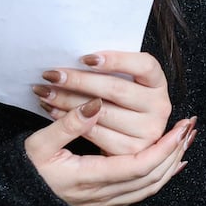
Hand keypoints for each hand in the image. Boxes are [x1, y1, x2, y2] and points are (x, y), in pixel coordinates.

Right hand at [24, 106, 194, 205]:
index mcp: (87, 179)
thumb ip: (68, 124)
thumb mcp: (38, 145)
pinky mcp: (104, 203)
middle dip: (173, 153)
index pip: (137, 166)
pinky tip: (168, 163)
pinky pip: (140, 193)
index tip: (179, 128)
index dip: (162, 148)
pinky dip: (158, 177)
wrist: (14, 200)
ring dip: (170, 165)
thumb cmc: (24, 170)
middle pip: (151, 179)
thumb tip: (95, 104)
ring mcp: (104, 202)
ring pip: (149, 188)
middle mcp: (100, 195)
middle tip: (189, 129)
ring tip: (184, 142)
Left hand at [33, 50, 171, 154]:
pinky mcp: (132, 151)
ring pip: (101, 111)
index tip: (84, 58)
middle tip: (51, 74)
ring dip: (67, 100)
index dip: (116, 60)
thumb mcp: (125, 80)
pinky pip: (95, 132)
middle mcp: (160, 107)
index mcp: (158, 83)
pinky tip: (52, 111)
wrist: (128, 136)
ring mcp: (148, 131)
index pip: (144, 65)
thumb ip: (112, 69)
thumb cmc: (120, 100)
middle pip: (116, 89)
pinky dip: (70, 120)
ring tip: (45, 92)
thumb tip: (77, 54)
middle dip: (79, 80)